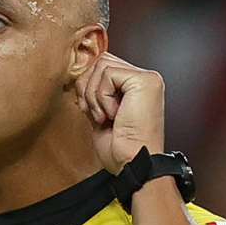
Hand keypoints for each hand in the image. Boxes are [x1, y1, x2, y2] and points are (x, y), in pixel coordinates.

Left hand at [74, 52, 164, 173]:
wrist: (132, 163)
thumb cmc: (121, 149)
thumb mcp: (100, 115)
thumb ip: (95, 95)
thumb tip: (79, 80)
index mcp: (136, 87)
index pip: (104, 67)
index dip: (88, 85)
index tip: (86, 109)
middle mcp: (144, 79)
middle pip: (102, 61)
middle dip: (87, 86)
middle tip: (92, 112)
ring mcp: (147, 79)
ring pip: (102, 64)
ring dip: (93, 93)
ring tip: (103, 116)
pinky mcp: (144, 81)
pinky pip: (108, 74)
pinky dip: (102, 96)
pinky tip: (113, 114)